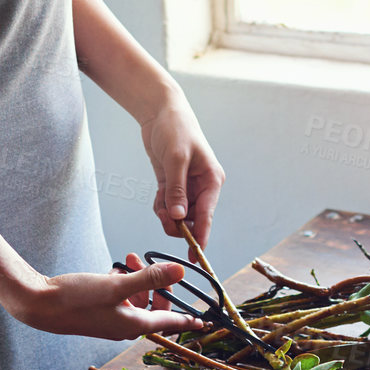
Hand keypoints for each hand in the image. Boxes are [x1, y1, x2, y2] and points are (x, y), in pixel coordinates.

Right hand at [1, 256, 207, 342]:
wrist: (39, 304)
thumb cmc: (76, 299)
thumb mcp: (117, 286)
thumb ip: (149, 278)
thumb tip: (180, 272)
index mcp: (134, 325)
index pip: (170, 323)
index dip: (188, 320)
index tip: (203, 322)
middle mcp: (124, 326)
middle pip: (154, 307)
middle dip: (155, 284)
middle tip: (147, 264)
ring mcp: (110, 319)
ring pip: (136, 299)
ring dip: (137, 279)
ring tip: (127, 260)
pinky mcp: (98, 311)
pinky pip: (120, 297)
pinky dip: (121, 282)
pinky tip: (114, 269)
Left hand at [139, 91, 225, 255]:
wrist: (160, 111)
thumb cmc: (175, 128)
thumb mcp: (175, 159)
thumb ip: (177, 190)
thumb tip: (180, 218)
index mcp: (211, 180)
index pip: (207, 216)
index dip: (201, 237)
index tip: (196, 257)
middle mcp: (202, 186)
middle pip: (192, 220)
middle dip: (177, 223)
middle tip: (164, 214)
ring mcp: (186, 187)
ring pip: (178, 215)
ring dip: (167, 214)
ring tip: (159, 202)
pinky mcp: (172, 184)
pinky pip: (167, 206)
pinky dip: (160, 206)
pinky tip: (158, 195)